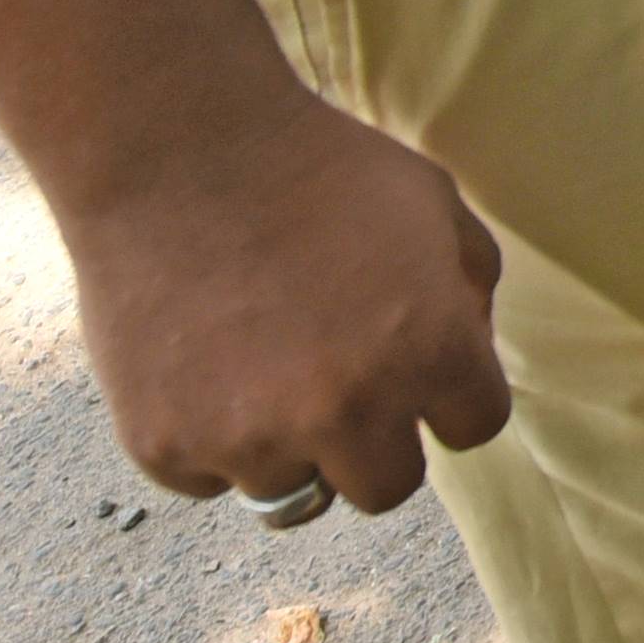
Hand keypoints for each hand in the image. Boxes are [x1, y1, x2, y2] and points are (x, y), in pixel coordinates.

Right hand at [66, 94, 509, 515]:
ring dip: (289, 442)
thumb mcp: (433, 202)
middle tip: (346, 385)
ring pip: (293, 489)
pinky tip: (202, 362)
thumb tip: (467, 357)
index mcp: (429, 352)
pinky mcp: (167, 449)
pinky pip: (209, 478)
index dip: (454, 393)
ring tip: (262, 359)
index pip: (476, 427)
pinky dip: (211, 436)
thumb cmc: (316, 168)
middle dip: (379, 441)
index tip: (423, 366)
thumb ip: (471, 286)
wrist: (178, 153)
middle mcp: (345, 412)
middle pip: (388, 487)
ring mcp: (250, 439)